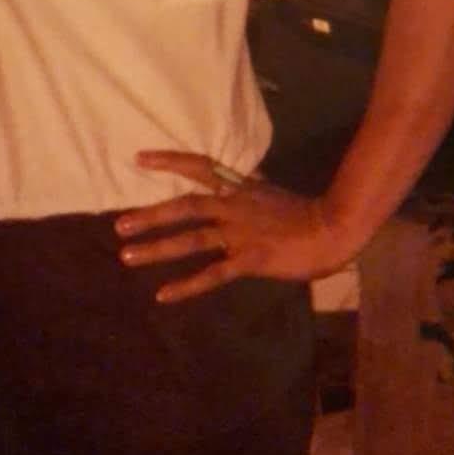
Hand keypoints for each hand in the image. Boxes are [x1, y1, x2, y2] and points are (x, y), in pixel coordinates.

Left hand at [115, 150, 355, 302]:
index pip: (199, 166)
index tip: (138, 159)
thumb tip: (229, 190)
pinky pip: (212, 274)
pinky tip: (163, 296)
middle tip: (119, 225)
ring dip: (157, 248)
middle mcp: (234, 206)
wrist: (334, 228)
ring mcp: (240, 233)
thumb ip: (245, 193)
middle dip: (151, 215)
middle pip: (185, 206)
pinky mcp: (250, 259)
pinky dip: (186, 285)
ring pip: (191, 239)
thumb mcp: (269, 193)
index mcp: (239, 187)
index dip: (169, 161)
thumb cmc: (305, 214)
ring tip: (127, 256)